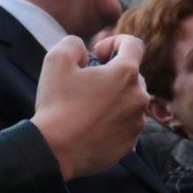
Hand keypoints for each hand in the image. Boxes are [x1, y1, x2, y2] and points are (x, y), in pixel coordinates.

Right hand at [33, 34, 150, 178]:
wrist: (54, 150)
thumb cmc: (56, 104)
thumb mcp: (56, 60)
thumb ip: (74, 44)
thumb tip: (85, 52)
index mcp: (125, 73)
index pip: (134, 45)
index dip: (115, 42)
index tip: (97, 54)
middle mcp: (139, 97)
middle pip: (133, 75)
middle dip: (113, 74)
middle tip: (88, 83)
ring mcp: (136, 123)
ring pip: (130, 102)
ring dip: (114, 99)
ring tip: (88, 107)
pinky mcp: (129, 143)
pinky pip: (125, 125)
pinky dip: (112, 121)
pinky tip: (91, 126)